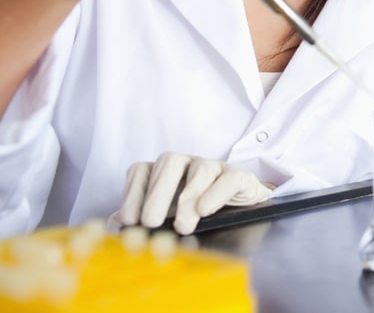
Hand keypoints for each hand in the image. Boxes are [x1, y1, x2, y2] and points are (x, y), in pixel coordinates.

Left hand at [114, 153, 271, 234]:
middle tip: (151, 222)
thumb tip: (114, 224)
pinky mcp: (239, 176)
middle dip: (157, 194)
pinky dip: (216, 193)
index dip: (132, 194)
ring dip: (188, 197)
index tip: (129, 220)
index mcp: (164, 171)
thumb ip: (142, 216)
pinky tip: (205, 210)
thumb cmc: (198, 210)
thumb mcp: (166, 214)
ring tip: (183, 226)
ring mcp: (214, 167)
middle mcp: (187, 163)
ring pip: (200, 168)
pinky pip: (228, 178)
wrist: (242, 208)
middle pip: (169, 162)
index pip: (141, 170)